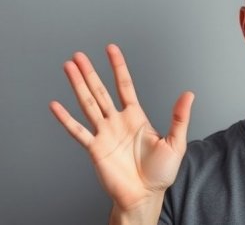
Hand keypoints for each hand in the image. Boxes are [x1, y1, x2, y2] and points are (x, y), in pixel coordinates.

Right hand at [49, 44, 193, 210]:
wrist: (146, 196)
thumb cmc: (161, 172)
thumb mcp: (176, 142)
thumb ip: (179, 117)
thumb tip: (189, 94)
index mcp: (136, 117)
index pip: (125, 85)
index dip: (118, 67)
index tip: (111, 49)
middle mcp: (118, 122)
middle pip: (101, 91)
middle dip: (90, 72)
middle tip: (79, 55)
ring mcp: (105, 134)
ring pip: (88, 104)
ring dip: (77, 86)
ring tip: (68, 68)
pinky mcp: (95, 149)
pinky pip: (78, 131)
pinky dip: (66, 119)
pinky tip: (56, 105)